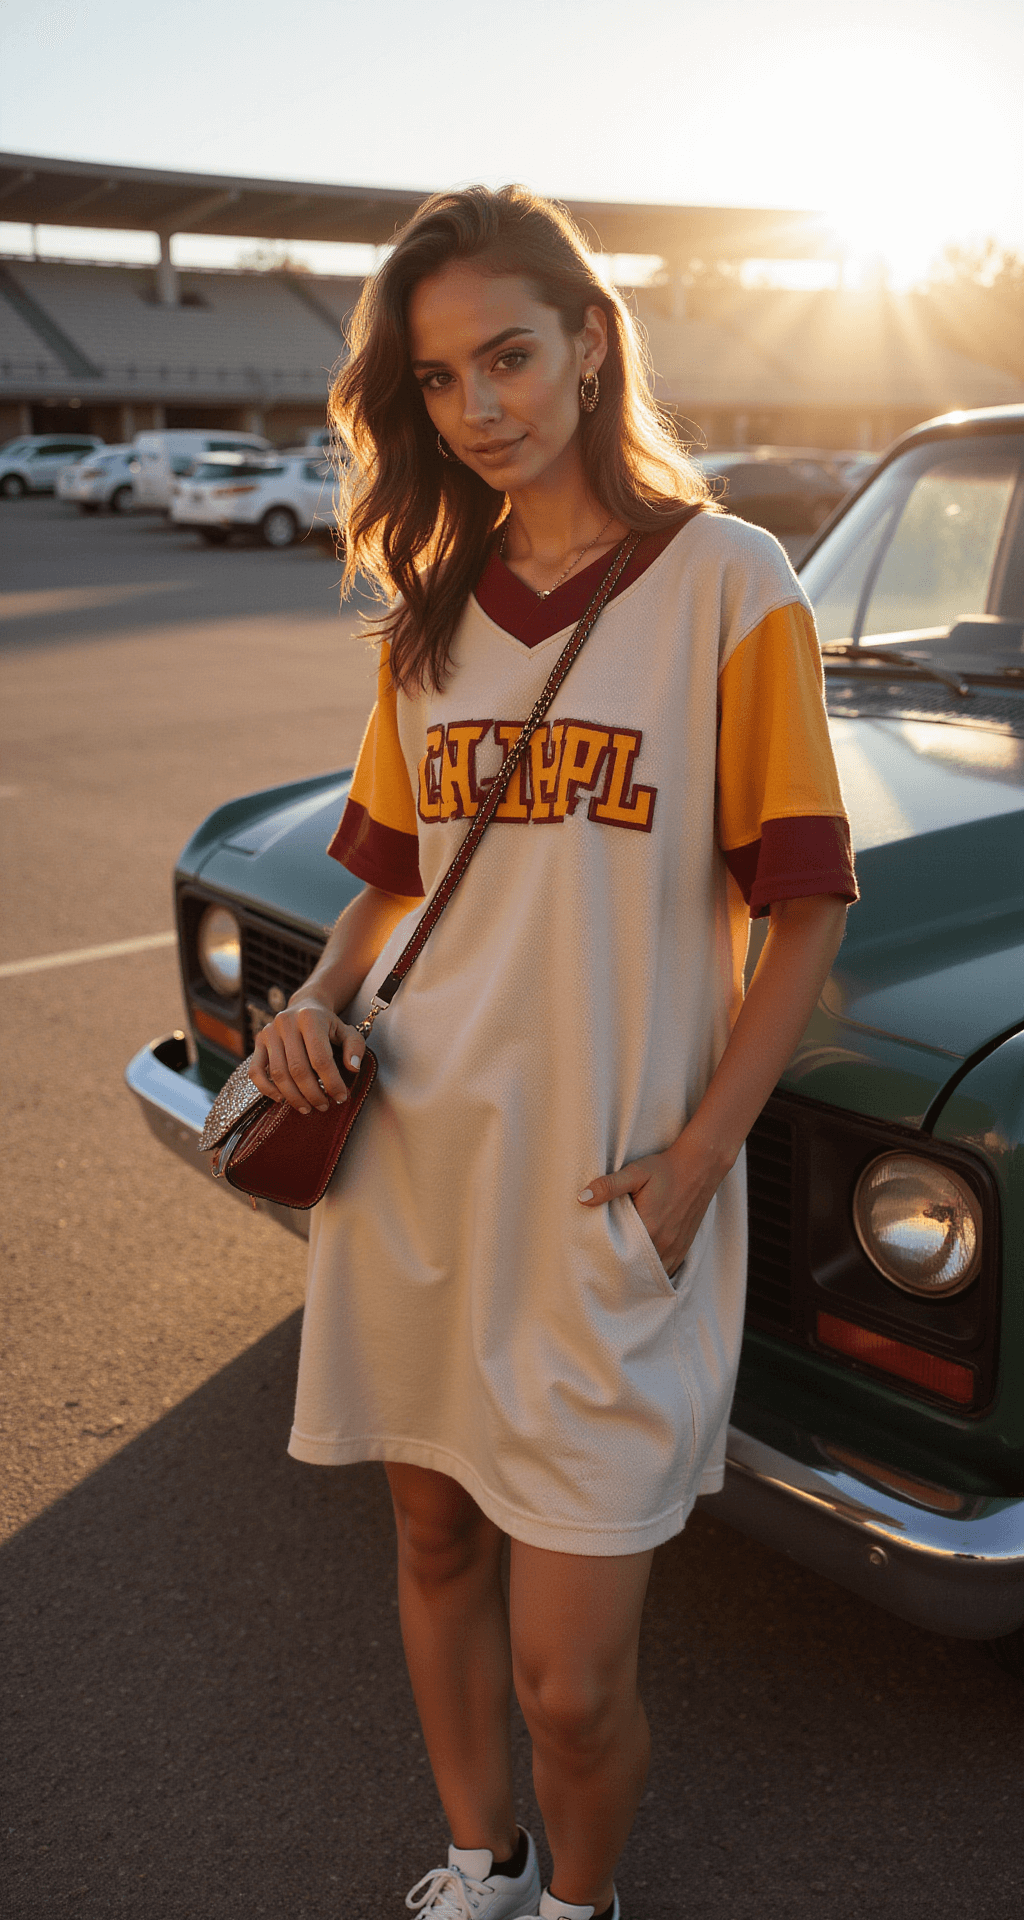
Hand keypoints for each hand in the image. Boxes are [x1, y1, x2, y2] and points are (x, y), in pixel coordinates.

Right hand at [249, 996, 364, 1113]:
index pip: (320, 1058)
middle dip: (312, 1093)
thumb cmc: (328, 1024)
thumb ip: (355, 1047)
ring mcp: (269, 1032)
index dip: (331, 1082)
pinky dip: (266, 1089)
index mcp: (310, 1017)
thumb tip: (353, 1068)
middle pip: (297, 1068)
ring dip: (293, 1096)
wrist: (304, 1006)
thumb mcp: (347, 1031)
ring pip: (278, 1073)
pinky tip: (281, 1099)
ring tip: (307, 1108)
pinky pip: (256, 1071)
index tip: (341, 1097)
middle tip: (324, 1106)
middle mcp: (286, 1022)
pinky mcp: (258, 1042)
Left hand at [577, 1133, 724, 1275]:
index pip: (623, 1256)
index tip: (595, 1260)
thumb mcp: (635, 1172)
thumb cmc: (665, 1168)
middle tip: (604, 1271)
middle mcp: (665, 1242)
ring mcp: (677, 1245)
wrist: (699, 1166)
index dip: (608, 1261)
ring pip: (655, 1273)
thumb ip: (609, 1186)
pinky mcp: (685, 1244)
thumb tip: (582, 1198)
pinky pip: (670, 1268)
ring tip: (623, 1274)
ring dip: (640, 1275)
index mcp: (650, 1226)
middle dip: (622, 1272)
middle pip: (638, 1269)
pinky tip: (645, 1270)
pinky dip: (656, 1272)